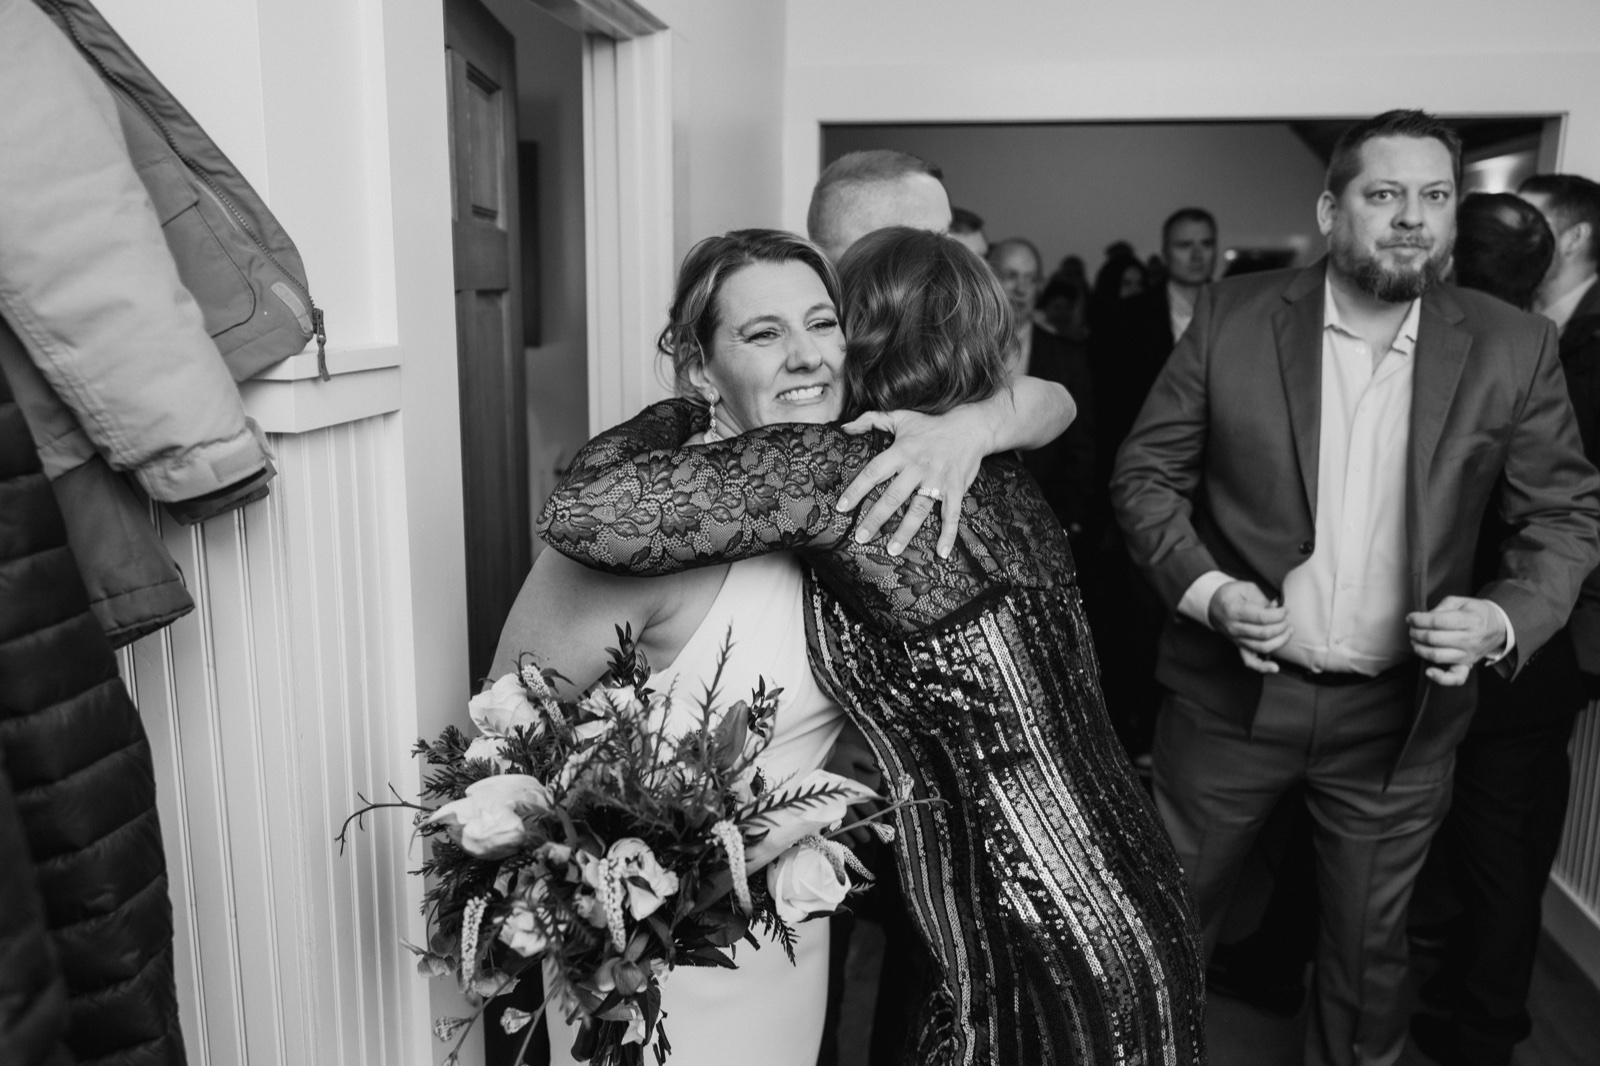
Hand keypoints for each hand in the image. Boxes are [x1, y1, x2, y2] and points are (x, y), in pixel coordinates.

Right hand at [821, 718, 884, 847]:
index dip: (875, 812)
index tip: (880, 818)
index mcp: (850, 786)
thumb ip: (865, 760)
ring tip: (860, 841)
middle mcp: (840, 798)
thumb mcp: (850, 751)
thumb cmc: (831, 753)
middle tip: (870, 835)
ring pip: (843, 827)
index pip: (867, 803)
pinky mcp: (818, 809)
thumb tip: (877, 768)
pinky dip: (838, 836)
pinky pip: (829, 827)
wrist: (808, 755)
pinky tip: (845, 841)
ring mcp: (828, 805)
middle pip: (855, 820)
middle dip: (864, 829)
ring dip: (853, 836)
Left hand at [836, 408, 985, 558]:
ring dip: (905, 531)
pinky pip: (952, 515)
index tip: (842, 507)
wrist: (970, 428)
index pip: (873, 472)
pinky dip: (948, 534)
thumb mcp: (901, 418)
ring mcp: (938, 480)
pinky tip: (941, 553)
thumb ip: (871, 420)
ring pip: (919, 509)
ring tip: (892, 550)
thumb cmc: (931, 426)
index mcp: (902, 451)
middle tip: (861, 537)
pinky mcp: (956, 489)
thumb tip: (844, 428)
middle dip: (876, 518)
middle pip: (893, 496)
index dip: (856, 490)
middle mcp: (918, 467)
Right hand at [1208, 581, 1292, 669]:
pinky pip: (1250, 662)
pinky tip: (1275, 667)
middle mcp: (1234, 628)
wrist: (1213, 605)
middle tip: (1286, 619)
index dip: (1279, 614)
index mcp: (1234, 610)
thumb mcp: (1246, 588)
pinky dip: (1263, 667)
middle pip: (1265, 634)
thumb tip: (1278, 609)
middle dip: (1282, 626)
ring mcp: (1236, 640)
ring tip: (1288, 631)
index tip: (1285, 610)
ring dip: (1281, 641)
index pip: (1262, 618)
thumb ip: (1263, 600)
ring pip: (1263, 647)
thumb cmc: (1231, 594)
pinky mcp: (1239, 647)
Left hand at [1408, 595, 1506, 686]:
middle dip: (1416, 633)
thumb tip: (1423, 617)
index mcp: (1469, 621)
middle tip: (1412, 628)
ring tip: (1415, 641)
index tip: (1410, 618)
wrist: (1498, 627)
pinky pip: (1455, 678)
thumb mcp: (1461, 602)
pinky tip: (1429, 670)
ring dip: (1420, 649)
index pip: (1437, 622)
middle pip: (1434, 639)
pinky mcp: (1467, 665)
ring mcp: (1468, 654)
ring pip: (1437, 656)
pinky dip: (1440, 677)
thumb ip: (1441, 607)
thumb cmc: (1477, 613)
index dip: (1418, 619)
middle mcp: (1469, 640)